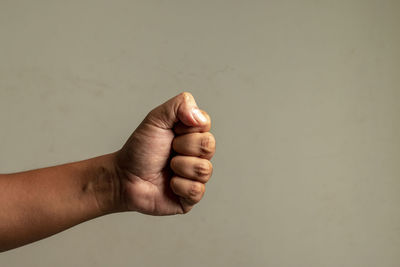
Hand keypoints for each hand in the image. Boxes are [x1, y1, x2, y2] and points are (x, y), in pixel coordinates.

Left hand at [115, 92, 215, 214]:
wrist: (124, 177)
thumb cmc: (140, 149)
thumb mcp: (156, 119)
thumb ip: (180, 105)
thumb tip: (200, 116)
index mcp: (192, 134)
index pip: (205, 125)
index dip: (186, 128)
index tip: (171, 132)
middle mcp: (197, 154)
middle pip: (209, 146)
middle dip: (183, 147)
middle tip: (169, 150)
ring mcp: (196, 176)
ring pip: (204, 169)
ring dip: (180, 167)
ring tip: (167, 168)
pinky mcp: (191, 196)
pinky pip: (196, 190)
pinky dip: (178, 186)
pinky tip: (169, 184)